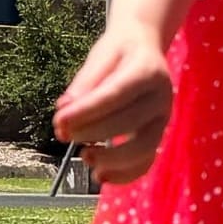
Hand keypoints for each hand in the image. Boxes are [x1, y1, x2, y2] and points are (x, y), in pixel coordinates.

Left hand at [54, 26, 174, 184]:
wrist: (145, 48)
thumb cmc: (118, 52)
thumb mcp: (100, 55)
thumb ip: (84, 83)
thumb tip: (64, 110)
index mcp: (148, 70)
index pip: (115, 95)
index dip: (86, 112)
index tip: (59, 121)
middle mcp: (161, 96)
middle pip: (128, 123)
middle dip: (91, 132)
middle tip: (63, 134)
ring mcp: (163, 119)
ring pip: (142, 148)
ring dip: (110, 159)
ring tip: (84, 156)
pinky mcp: (158, 136)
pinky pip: (146, 162)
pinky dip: (124, 174)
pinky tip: (100, 175)